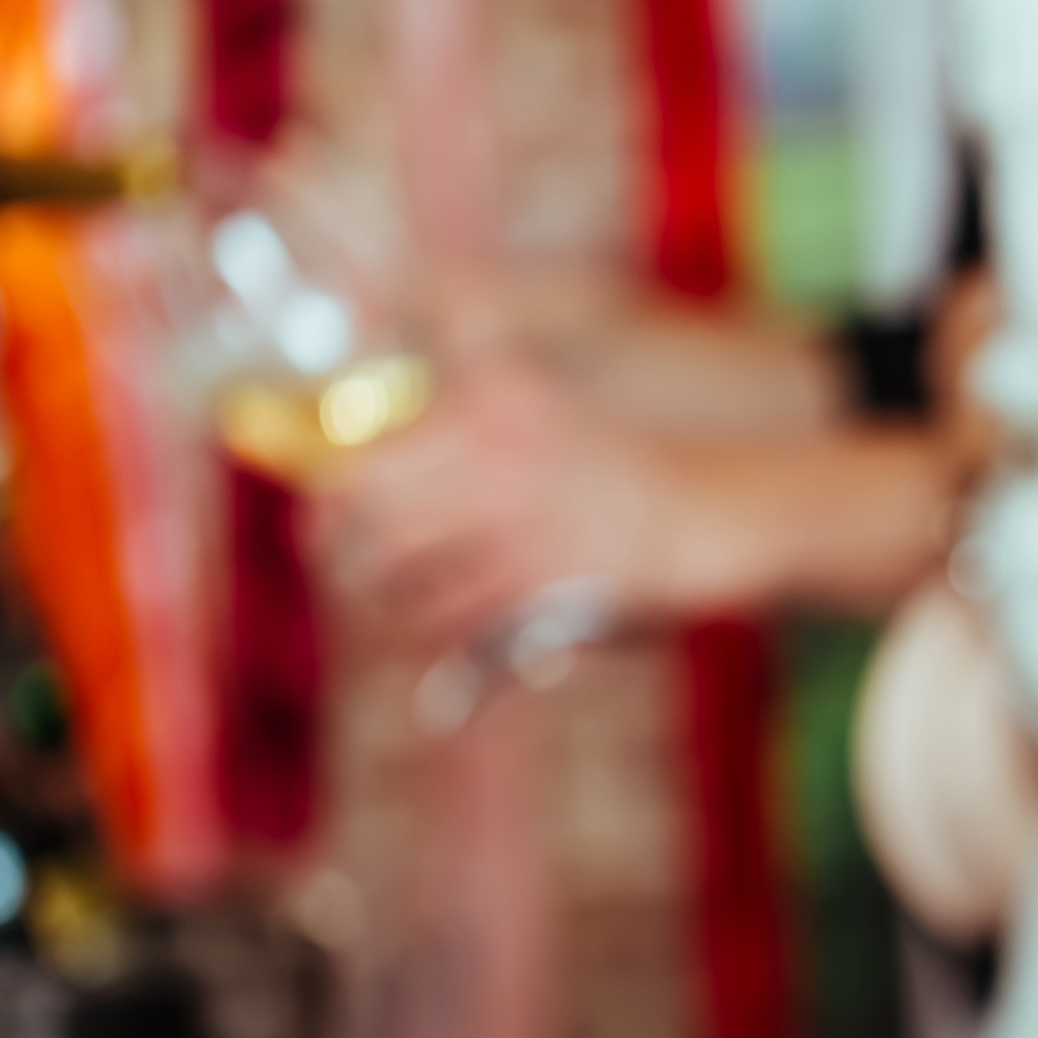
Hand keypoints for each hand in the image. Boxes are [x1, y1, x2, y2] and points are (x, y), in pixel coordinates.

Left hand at [314, 359, 666, 655]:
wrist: (713, 510)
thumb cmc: (617, 476)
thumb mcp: (537, 416)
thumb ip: (458, 438)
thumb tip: (362, 490)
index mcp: (488, 399)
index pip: (367, 452)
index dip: (330, 501)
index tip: (324, 526)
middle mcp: (494, 450)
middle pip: (366, 513)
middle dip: (344, 558)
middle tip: (349, 578)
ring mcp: (517, 517)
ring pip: (399, 572)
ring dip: (386, 604)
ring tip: (397, 614)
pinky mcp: (541, 582)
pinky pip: (453, 619)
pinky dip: (436, 636)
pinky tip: (444, 637)